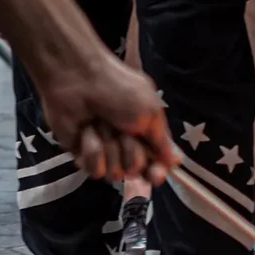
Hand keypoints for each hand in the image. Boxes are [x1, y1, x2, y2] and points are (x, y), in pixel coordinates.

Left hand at [34, 49, 180, 184]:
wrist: (77, 80)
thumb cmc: (119, 91)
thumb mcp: (150, 112)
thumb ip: (163, 142)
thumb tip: (177, 161)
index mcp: (147, 134)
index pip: (158, 164)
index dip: (157, 172)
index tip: (155, 174)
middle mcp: (127, 146)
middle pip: (137, 171)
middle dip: (131, 153)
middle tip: (123, 131)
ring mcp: (104, 152)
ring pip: (115, 173)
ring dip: (110, 148)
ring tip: (101, 124)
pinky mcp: (83, 154)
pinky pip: (95, 170)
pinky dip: (92, 150)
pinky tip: (86, 132)